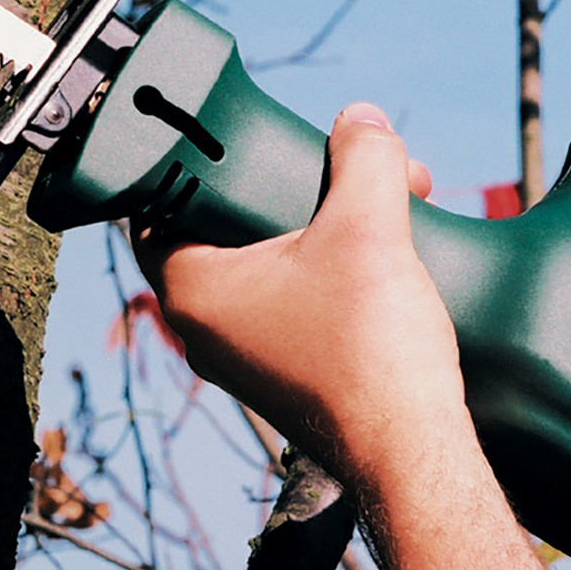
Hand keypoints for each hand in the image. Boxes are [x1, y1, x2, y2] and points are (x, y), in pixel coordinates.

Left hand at [136, 103, 458, 486]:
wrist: (413, 450)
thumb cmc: (371, 350)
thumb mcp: (369, 228)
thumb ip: (363, 160)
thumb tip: (360, 119)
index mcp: (192, 289)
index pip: (157, 205)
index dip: (194, 164)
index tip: (237, 139)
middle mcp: (204, 327)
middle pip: (225, 228)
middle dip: (285, 187)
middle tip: (333, 163)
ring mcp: (243, 355)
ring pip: (267, 264)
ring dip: (318, 226)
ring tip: (380, 200)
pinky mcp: (285, 372)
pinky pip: (292, 300)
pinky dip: (329, 268)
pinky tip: (381, 251)